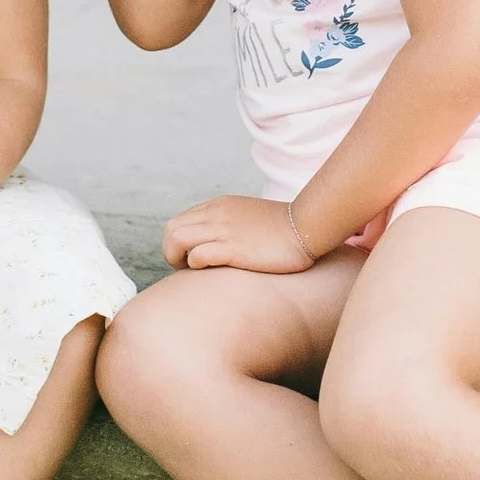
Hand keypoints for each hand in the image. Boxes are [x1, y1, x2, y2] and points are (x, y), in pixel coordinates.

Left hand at [164, 193, 312, 272]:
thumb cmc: (284, 229)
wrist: (308, 226)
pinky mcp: (233, 248)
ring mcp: (223, 230)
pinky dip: (196, 265)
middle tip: (185, 269)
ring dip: (178, 259)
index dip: (178, 243)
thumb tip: (220, 245)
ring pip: (176, 239)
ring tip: (192, 273)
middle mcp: (216, 214)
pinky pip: (197, 255)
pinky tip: (210, 271)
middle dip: (171, 252)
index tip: (189, 259)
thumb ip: (232, 225)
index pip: (180, 221)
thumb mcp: (249, 218)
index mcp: (219, 206)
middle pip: (171, 230)